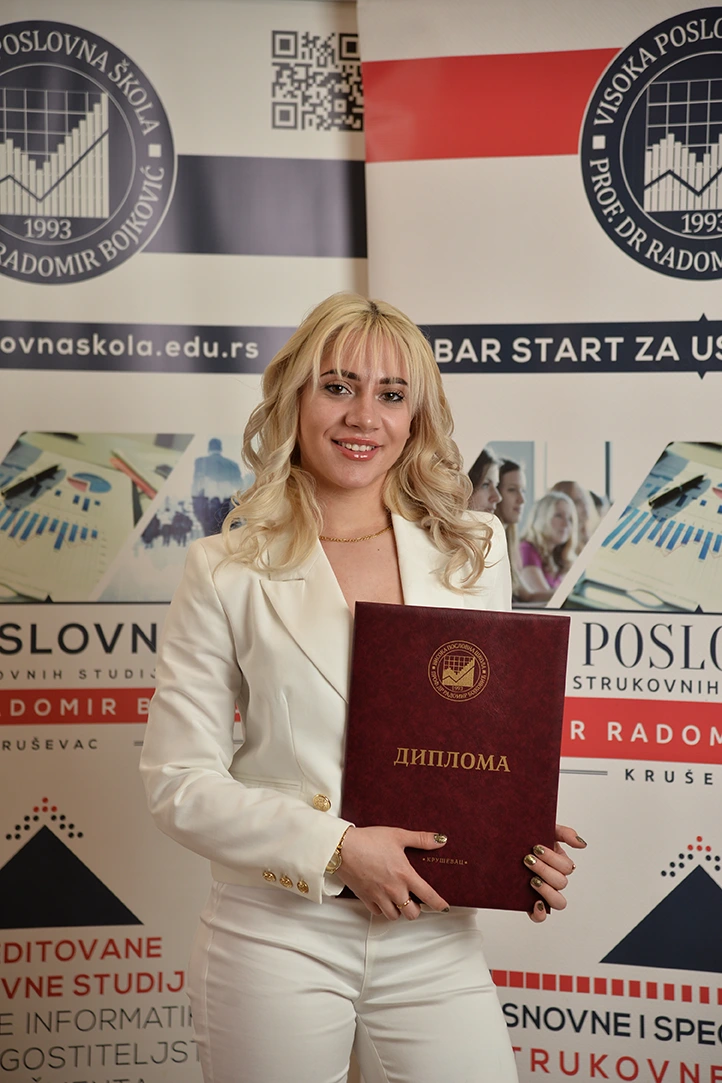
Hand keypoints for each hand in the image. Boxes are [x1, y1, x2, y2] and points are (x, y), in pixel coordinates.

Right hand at [335, 826, 449, 919]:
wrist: (342, 847)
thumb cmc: (370, 840)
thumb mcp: (398, 835)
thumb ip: (421, 839)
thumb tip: (441, 840)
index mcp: (404, 875)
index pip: (428, 895)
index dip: (439, 904)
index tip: (444, 908)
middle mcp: (393, 889)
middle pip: (411, 913)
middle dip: (416, 909)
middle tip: (415, 900)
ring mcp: (378, 896)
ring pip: (394, 916)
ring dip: (399, 910)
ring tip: (399, 901)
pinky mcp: (365, 898)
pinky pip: (377, 912)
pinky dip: (382, 909)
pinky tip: (383, 899)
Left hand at [526, 823, 586, 922]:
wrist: (500, 845)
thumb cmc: (525, 839)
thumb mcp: (545, 830)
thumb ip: (564, 833)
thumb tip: (582, 844)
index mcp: (558, 862)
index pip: (566, 867)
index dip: (553, 859)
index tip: (535, 848)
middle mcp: (553, 879)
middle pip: (561, 882)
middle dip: (544, 870)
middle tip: (527, 859)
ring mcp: (543, 892)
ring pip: (558, 901)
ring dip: (547, 891)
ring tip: (532, 880)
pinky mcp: (530, 903)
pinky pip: (541, 917)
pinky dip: (540, 913)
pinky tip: (535, 903)